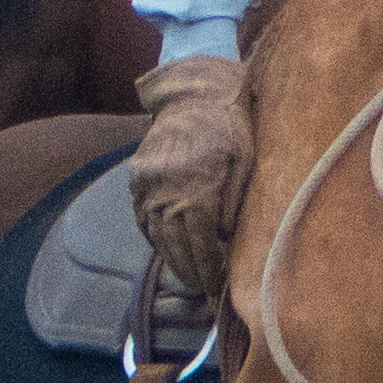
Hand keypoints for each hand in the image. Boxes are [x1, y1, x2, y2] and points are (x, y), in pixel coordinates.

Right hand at [126, 55, 250, 278]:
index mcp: (195, 190)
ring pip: (157, 234)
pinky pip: (142, 217)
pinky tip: (167, 250)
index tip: (216, 287)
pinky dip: (154, 237)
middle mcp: (164, 191)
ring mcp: (145, 185)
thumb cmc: (231, 126)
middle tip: (203, 289)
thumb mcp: (246, 162)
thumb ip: (235, 204)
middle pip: (176, 244)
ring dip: (171, 258)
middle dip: (190, 270)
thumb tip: (225, 241)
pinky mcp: (136, 178)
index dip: (208, 269)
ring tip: (187, 276)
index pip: (201, 244)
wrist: (195, 92)